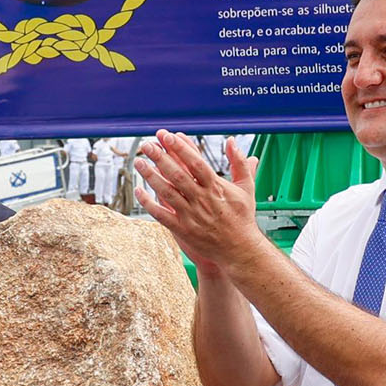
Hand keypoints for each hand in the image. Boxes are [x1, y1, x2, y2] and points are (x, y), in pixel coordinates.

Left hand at [135, 132, 261, 274]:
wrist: (240, 250)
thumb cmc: (242, 217)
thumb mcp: (246, 187)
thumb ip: (239, 163)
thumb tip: (231, 140)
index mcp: (217, 187)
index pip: (196, 163)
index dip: (181, 148)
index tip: (168, 136)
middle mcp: (202, 200)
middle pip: (178, 175)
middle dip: (161, 158)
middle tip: (147, 145)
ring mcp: (191, 215)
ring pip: (167, 192)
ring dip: (151, 177)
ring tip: (139, 162)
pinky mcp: (183, 230)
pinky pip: (162, 215)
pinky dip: (149, 204)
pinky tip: (139, 191)